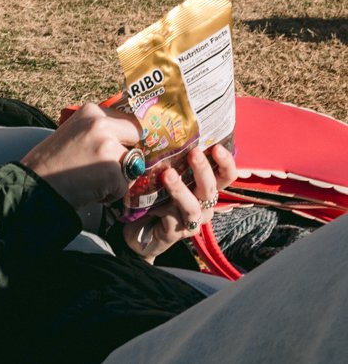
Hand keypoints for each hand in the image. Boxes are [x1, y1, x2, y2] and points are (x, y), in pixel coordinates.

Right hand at [21, 103, 142, 209]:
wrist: (33, 184)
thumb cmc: (51, 163)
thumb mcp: (74, 133)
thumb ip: (98, 131)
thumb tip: (127, 138)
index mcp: (91, 111)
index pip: (128, 119)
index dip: (126, 136)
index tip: (123, 145)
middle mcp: (100, 124)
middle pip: (136, 136)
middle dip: (127, 153)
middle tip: (105, 166)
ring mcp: (107, 146)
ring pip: (133, 164)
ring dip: (117, 178)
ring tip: (91, 180)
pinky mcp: (111, 170)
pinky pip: (124, 186)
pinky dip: (111, 194)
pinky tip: (90, 190)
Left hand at [122, 143, 237, 262]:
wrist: (137, 230)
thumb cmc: (152, 198)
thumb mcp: (161, 176)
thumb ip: (167, 159)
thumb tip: (160, 129)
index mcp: (204, 188)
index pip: (225, 175)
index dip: (225, 162)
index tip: (216, 146)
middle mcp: (203, 204)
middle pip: (212, 187)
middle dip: (203, 169)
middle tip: (194, 153)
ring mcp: (191, 220)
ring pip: (193, 205)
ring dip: (181, 188)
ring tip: (168, 174)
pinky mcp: (177, 233)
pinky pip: (174, 219)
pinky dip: (164, 209)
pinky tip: (153, 203)